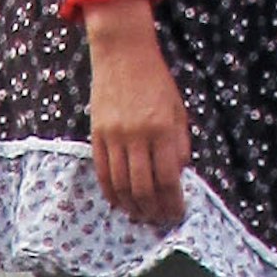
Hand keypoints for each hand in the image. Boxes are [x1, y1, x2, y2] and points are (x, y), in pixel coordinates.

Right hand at [85, 1, 189, 231]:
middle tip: (159, 222)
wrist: (122, 54)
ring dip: (133, 206)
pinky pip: (103, 173)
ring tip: (141, 216)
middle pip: (144, 187)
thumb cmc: (156, 81)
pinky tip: (120, 203)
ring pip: (121, 185)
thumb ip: (179, 144)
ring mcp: (114, 136)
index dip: (173, 202)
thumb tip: (177, 177)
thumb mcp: (178, 109)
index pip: (168, 178)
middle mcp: (137, 135)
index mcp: (162, 128)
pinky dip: (111, 193)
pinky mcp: (97, 135)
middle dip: (153, 210)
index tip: (177, 213)